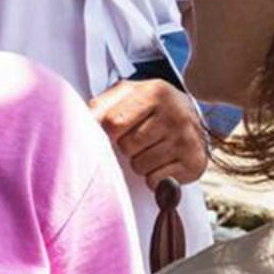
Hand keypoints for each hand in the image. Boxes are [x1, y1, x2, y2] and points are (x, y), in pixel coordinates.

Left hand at [92, 79, 208, 185]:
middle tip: (141, 137)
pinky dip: (154, 177)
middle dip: (127, 147)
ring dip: (140, 162)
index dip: (108, 132)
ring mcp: (186, 140)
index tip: (117, 129)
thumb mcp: (128, 95)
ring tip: (153, 148)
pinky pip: (155, 181)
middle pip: (126, 146)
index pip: (112, 123)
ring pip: (140, 166)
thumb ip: (101, 106)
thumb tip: (80, 124)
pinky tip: (163, 161)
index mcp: (154, 92)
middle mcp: (175, 114)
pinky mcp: (193, 163)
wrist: (191, 118)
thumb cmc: (152, 107)